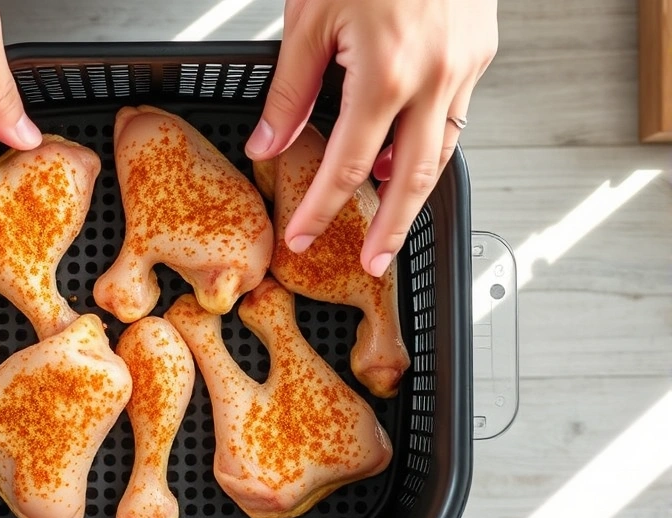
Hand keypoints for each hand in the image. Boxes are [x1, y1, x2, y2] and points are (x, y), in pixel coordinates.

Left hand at [246, 0, 497, 276]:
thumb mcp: (310, 17)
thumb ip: (290, 91)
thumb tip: (269, 146)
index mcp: (386, 71)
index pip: (348, 164)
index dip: (322, 206)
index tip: (303, 235)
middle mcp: (436, 76)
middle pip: (413, 177)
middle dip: (391, 227)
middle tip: (377, 262)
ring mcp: (466, 64)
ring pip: (442, 147)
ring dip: (415, 187)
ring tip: (389, 215)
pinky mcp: (480, 49)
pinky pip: (455, 112)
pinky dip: (430, 140)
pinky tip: (406, 150)